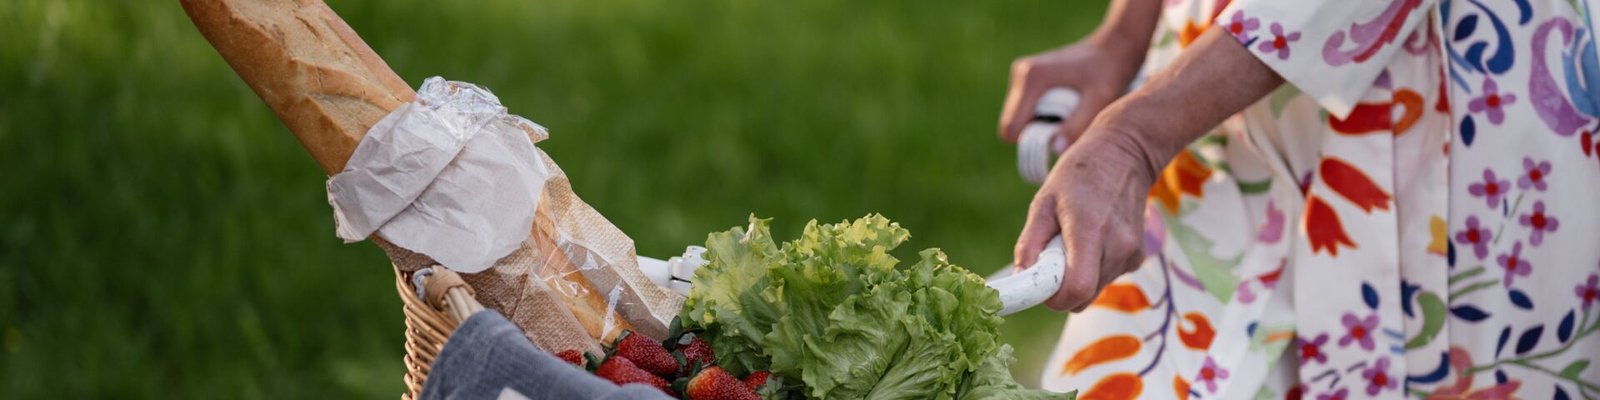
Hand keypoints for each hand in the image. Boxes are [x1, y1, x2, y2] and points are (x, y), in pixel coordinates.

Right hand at [998, 36, 1145, 149]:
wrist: (1115, 46)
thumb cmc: (1110, 70)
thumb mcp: (1099, 100)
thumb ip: (1077, 125)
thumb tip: (1055, 149)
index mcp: (1032, 78)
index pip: (1011, 128)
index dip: (1031, 142)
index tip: (1059, 139)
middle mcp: (1021, 74)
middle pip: (1015, 124)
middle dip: (1039, 133)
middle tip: (1071, 122)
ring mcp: (1023, 76)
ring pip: (1021, 119)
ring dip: (1044, 125)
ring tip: (1072, 111)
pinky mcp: (1029, 79)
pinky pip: (1028, 111)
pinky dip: (1046, 117)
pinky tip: (1068, 105)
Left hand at [1012, 123, 1155, 311]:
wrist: (1125, 155)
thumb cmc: (1078, 175)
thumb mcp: (1044, 201)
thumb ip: (1030, 243)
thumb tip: (1021, 276)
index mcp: (1090, 231)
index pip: (1076, 289)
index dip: (1054, 298)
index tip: (1040, 286)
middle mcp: (1117, 246)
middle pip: (1084, 296)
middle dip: (1061, 288)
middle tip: (1052, 257)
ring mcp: (1131, 253)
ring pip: (1095, 290)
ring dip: (1077, 277)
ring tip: (1073, 240)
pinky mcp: (1138, 257)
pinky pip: (1107, 279)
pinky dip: (1093, 270)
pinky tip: (1093, 239)